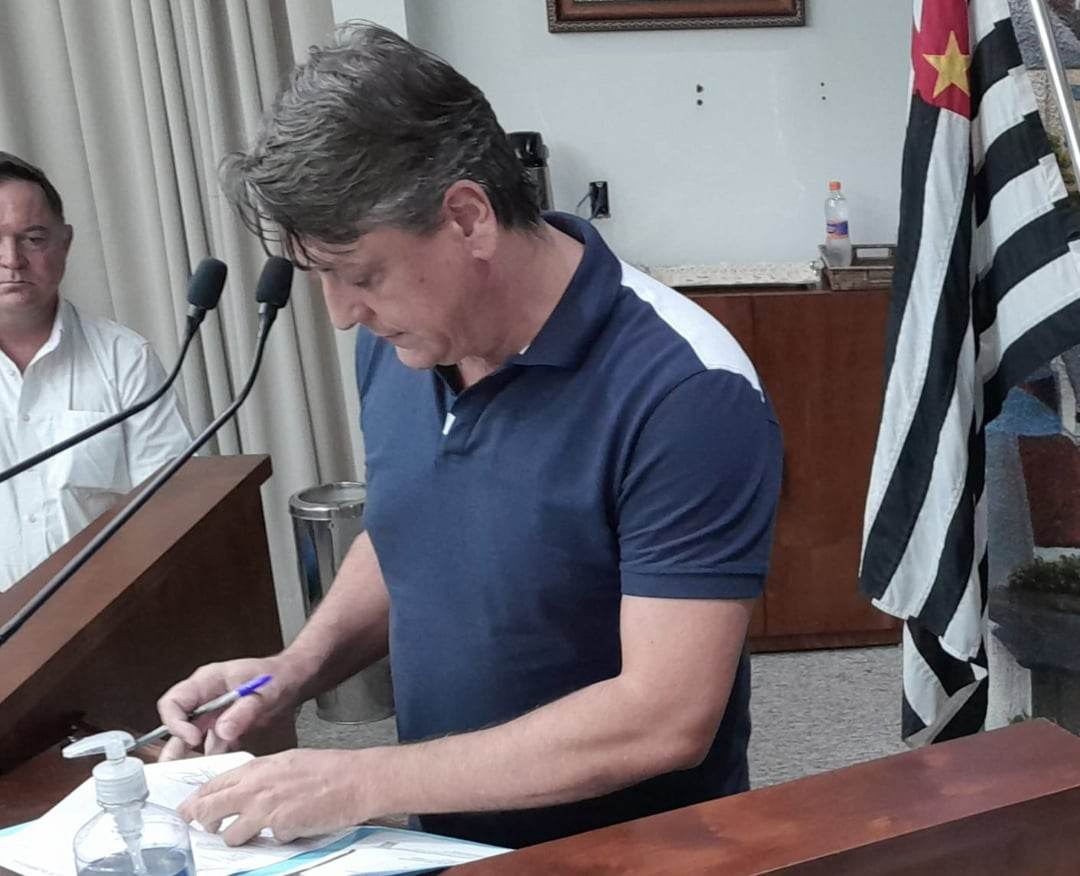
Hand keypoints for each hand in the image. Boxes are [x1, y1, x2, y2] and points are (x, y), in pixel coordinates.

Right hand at [156, 655, 305, 760]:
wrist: (291, 679)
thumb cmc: (276, 676)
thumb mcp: (264, 692)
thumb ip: (244, 711)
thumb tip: (224, 731)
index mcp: (207, 681)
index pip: (174, 701)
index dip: (176, 722)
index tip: (193, 738)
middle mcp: (204, 698)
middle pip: (176, 723)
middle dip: (175, 747)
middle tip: (176, 769)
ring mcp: (212, 713)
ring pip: (191, 738)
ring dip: (192, 757)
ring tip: (194, 776)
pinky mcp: (222, 726)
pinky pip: (210, 745)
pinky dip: (212, 758)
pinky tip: (217, 771)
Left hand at [178, 749, 368, 843]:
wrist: (356, 779)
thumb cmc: (328, 768)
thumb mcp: (287, 762)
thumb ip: (261, 776)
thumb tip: (241, 790)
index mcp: (257, 768)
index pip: (212, 785)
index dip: (196, 800)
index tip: (188, 809)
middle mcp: (256, 788)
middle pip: (209, 810)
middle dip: (201, 822)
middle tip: (203, 827)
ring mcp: (266, 810)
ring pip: (231, 835)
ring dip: (239, 837)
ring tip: (255, 832)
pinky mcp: (281, 828)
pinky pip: (268, 841)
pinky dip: (277, 838)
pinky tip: (292, 827)